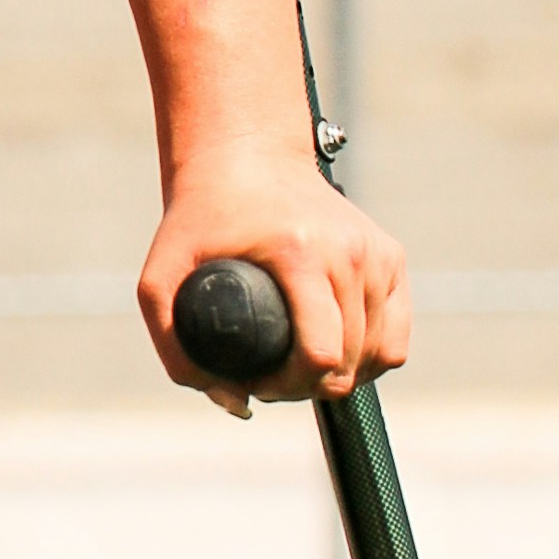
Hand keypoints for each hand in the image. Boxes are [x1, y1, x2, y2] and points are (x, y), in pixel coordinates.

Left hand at [140, 162, 408, 415]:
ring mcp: (377, 253)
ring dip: (343, 377)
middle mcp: (348, 251)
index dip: (289, 386)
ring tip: (301, 369)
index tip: (257, 382)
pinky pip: (397, 335)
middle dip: (309, 387)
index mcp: (299, 252)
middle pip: (349, 361)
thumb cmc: (201, 217)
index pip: (320, 352)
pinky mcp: (391, 256)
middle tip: (272, 379)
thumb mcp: (161, 276)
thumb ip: (174, 347)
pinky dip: (372, 357)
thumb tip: (233, 402)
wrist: (247, 156)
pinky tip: (338, 356)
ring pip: (381, 355)